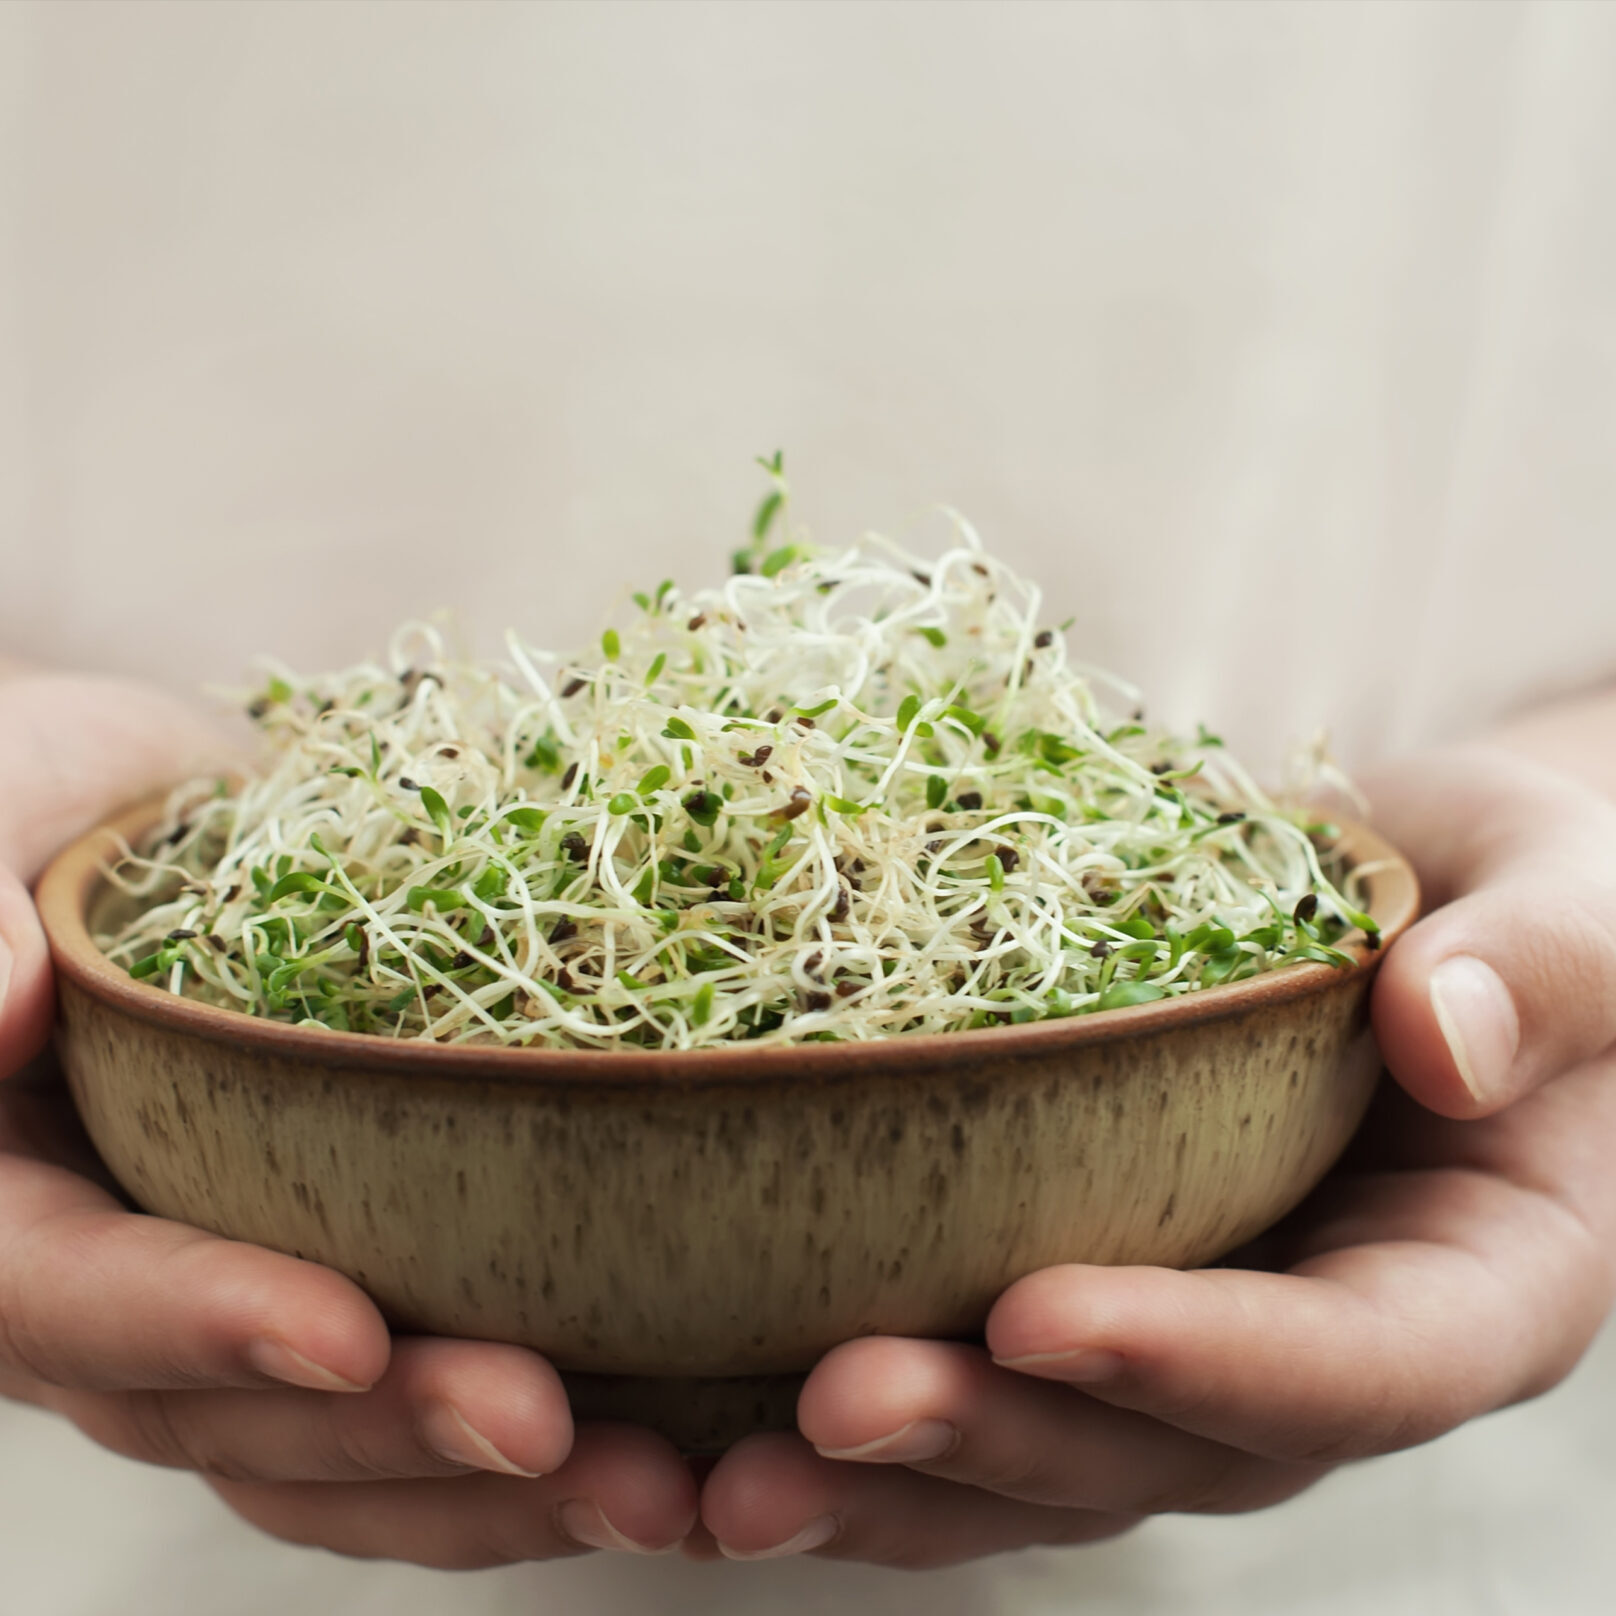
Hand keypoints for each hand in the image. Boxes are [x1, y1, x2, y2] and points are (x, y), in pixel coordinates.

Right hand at [0, 670, 696, 1564]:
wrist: (176, 822)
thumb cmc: (63, 795)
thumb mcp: (2, 792)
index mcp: (3, 1192)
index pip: (68, 1292)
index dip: (199, 1323)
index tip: (346, 1333)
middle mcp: (110, 1282)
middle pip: (224, 1415)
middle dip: (389, 1431)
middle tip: (544, 1423)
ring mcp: (232, 1303)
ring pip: (337, 1451)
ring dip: (487, 1489)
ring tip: (652, 1489)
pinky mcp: (348, 1281)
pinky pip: (418, 1404)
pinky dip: (531, 1449)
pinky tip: (668, 1451)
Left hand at [697, 727, 1615, 1565]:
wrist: (1430, 898)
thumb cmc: (1528, 896)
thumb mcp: (1574, 903)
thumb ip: (1537, 972)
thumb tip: (1440, 1036)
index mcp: (1466, 1288)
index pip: (1350, 1367)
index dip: (1199, 1359)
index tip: (1039, 1313)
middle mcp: (1315, 1349)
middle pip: (1154, 1448)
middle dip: (990, 1439)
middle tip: (829, 1408)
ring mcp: (1190, 1333)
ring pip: (1034, 1456)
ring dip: (873, 1483)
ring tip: (704, 1483)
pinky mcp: (1087, 1281)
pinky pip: (969, 1375)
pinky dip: (829, 1412)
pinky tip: (689, 1422)